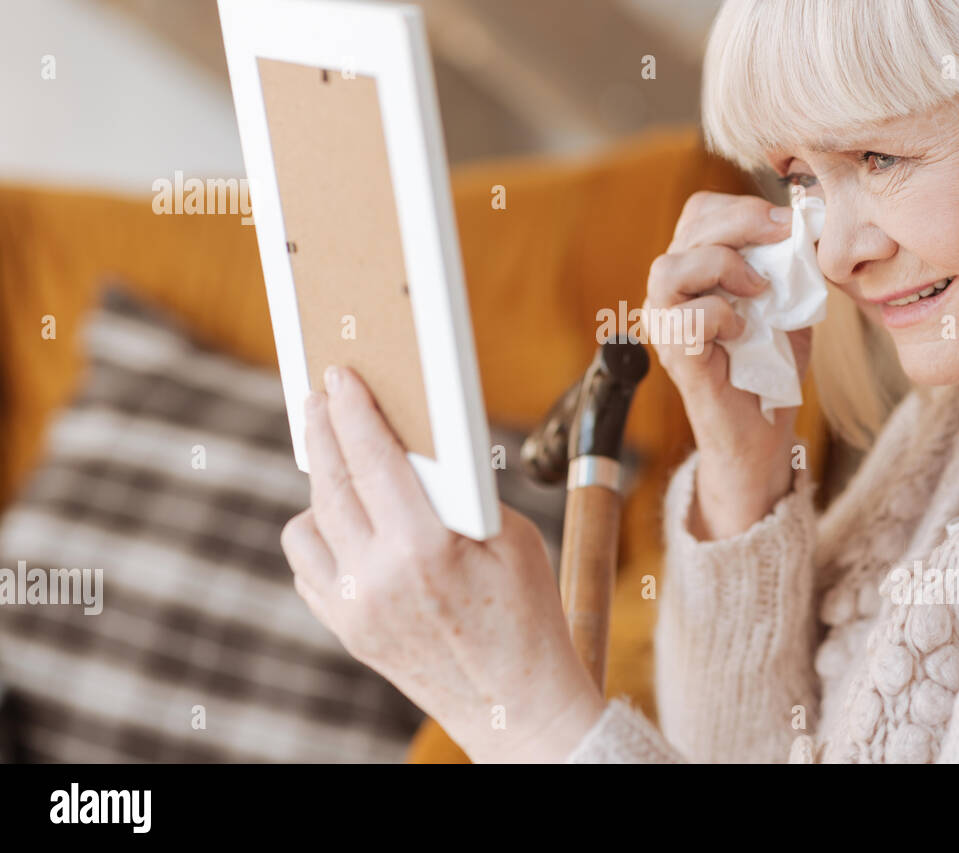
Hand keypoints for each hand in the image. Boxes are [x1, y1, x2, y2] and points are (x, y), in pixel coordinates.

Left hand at [280, 365, 604, 762]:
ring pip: (305, 527)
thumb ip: (459, 493)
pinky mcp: (345, 632)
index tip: (338, 377)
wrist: (517, 705)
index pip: (373, 459)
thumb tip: (415, 449)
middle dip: (323, 432)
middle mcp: (376, 580)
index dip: (352, 410)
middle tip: (319, 398)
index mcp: (424, 548)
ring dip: (322, 490)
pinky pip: (308, 569)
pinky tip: (348, 527)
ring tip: (342, 467)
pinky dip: (323, 538)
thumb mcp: (512, 537)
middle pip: (330, 485)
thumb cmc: (528, 612)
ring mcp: (353, 611)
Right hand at [645, 191, 810, 538]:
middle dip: (743, 223)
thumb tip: (802, 226)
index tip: (786, 223)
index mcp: (695, 270)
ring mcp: (665, 324)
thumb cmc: (771, 365)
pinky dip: (723, 316)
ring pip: (671, 269)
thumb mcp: (786, 301)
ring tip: (759, 290)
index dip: (742, 207)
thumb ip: (786, 264)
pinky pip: (687, 318)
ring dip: (724, 267)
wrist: (763, 430)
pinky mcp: (674, 356)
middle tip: (784, 236)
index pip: (700, 212)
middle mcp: (670, 292)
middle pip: (689, 229)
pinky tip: (744, 333)